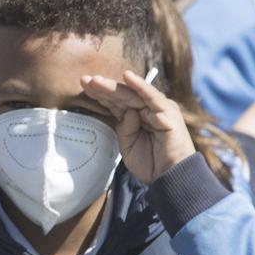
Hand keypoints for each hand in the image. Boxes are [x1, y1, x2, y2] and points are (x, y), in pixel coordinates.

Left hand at [79, 71, 195, 183]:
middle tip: (84, 80)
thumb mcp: (128, 146)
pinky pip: (152, 96)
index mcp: (137, 117)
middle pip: (121, 96)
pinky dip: (140, 86)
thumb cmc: (151, 163)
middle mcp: (147, 109)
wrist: (171, 178)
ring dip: (114, 86)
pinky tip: (127, 76)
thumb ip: (124, 128)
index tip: (83, 86)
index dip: (100, 94)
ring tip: (96, 80)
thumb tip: (125, 112)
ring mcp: (158, 109)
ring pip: (132, 94)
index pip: (116, 102)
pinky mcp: (168, 112)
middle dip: (102, 88)